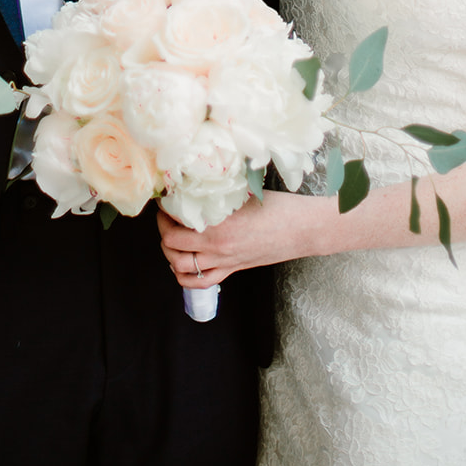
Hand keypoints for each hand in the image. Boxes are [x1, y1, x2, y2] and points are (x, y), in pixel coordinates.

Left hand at [157, 190, 325, 285]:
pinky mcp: (233, 270)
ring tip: (170, 238)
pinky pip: (201, 282)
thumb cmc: (280, 208)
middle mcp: (217, 248)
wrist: (303, 229)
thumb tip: (200, 183)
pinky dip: (185, 276)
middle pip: (172, 245)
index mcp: (219, 225)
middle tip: (165, 215)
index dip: (165, 209)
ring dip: (169, 253)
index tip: (165, 198)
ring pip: (181, 267)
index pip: (176, 222)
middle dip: (162, 229)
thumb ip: (220, 193)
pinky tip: (183, 262)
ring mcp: (225, 262)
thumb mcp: (245, 193)